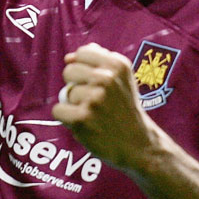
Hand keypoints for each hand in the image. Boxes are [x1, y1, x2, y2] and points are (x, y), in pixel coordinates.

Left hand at [53, 42, 159, 172]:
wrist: (140, 145)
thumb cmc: (125, 109)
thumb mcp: (122, 78)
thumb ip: (98, 61)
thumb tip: (69, 57)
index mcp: (117, 64)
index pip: (82, 53)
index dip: (83, 68)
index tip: (95, 81)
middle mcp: (106, 78)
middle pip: (69, 71)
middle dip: (76, 85)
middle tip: (95, 101)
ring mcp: (94, 98)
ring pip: (66, 93)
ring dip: (75, 105)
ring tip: (95, 114)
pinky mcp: (82, 117)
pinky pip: (58, 110)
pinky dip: (66, 118)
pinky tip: (85, 124)